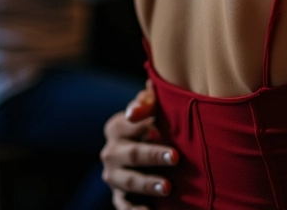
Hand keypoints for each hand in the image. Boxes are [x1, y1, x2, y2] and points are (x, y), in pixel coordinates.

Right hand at [101, 82, 176, 209]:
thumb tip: (147, 88)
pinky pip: (124, 206)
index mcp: (116, 127)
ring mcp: (113, 177)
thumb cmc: (152, 118)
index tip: (157, 129)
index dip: (143, 127)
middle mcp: (110, 153)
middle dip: (153, 156)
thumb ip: (148, 98)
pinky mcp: (119, 196)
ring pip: (129, 182)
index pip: (129, 126)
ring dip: (148, 184)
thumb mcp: (149, 105)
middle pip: (132, 154)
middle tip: (175, 157)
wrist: (145, 143)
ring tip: (168, 187)